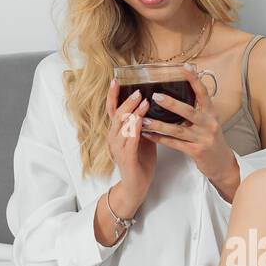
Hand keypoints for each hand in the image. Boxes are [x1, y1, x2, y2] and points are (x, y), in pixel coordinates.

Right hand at [106, 79, 155, 205]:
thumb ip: (144, 123)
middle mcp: (114, 138)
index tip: (116, 79)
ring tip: (143, 101)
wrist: (137, 186)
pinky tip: (141, 120)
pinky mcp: (125, 157)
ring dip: (132, 112)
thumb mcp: (143, 137)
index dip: (112, 95)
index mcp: (117, 132)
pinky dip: (135, 128)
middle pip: (116, 114)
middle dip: (126, 101)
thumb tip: (153, 105)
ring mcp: (118, 148)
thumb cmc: (140, 161)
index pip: (112, 110)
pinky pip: (130, 140)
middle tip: (137, 90)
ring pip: (122, 125)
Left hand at [139, 64, 238, 194]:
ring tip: (144, 119)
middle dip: (171, 104)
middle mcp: (209, 124)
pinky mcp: (197, 152)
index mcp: (211, 113)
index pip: (203, 93)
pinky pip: (175, 144)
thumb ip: (197, 111)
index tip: (184, 67)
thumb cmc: (211, 141)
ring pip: (178, 130)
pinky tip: (148, 135)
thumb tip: (178, 95)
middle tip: (155, 96)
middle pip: (188, 111)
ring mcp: (203, 138)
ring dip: (159, 125)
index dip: (194, 80)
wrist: (222, 164)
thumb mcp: (209, 122)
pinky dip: (160, 139)